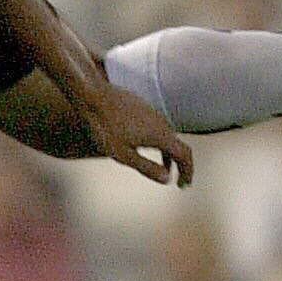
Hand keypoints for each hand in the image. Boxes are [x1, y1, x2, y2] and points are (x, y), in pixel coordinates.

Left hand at [78, 78, 193, 187]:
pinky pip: (159, 128)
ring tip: (164, 168)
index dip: (188, 172)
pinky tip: (147, 147)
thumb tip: (167, 179)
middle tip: (178, 180)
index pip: (185, 155)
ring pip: (168, 136)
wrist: (93, 95)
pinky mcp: (143, 107)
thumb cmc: (105, 126)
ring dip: (170, 154)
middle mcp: (161, 122)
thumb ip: (147, 168)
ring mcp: (152, 112)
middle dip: (181, 164)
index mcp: (160, 135)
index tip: (184, 185)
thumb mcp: (124, 155)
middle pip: (178, 145)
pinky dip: (160, 142)